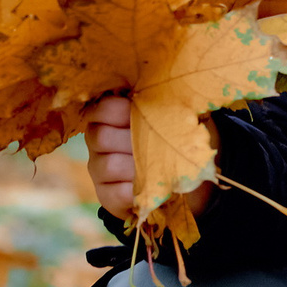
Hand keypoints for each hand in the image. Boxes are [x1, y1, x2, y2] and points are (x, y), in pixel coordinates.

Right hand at [82, 95, 212, 224]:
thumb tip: (176, 90)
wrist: (188, 180)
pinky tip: (153, 188)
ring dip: (138, 167)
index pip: (101, 108)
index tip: (144, 113)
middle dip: (132, 140)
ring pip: (108, 165)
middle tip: (159, 144)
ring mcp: (99, 170)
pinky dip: (135, 191)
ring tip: (160, 167)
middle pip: (100, 137)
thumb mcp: (182, 118)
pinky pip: (114, 193)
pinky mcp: (107, 196)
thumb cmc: (182, 140)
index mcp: (111, 118)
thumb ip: (172, 104)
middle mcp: (98, 142)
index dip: (120, 110)